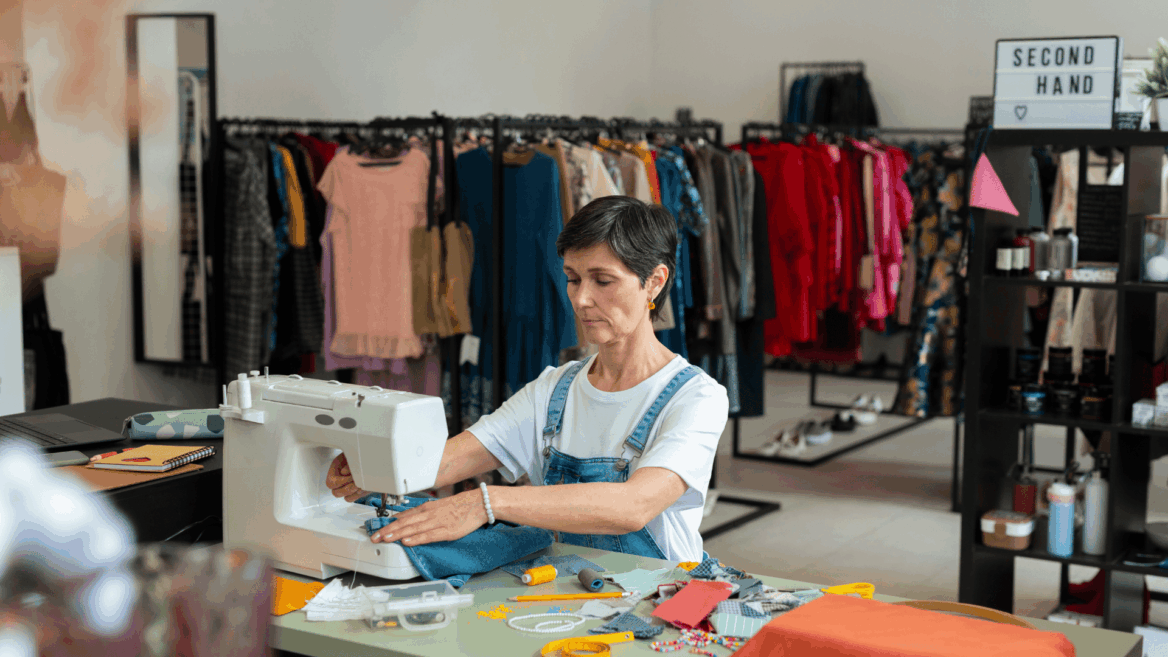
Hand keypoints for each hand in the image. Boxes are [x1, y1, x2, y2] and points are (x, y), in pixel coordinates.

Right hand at [326, 453, 368, 502]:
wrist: (368, 455)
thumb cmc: (357, 454)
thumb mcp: (352, 454)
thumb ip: (348, 463)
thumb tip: (344, 472)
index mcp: (335, 470)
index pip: (331, 483)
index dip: (341, 482)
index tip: (351, 477)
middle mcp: (339, 480)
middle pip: (336, 493)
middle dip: (348, 489)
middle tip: (357, 483)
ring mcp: (347, 487)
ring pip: (346, 498)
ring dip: (354, 492)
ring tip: (361, 485)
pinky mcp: (356, 491)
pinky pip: (353, 498)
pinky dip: (359, 495)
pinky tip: (364, 487)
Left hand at [370, 490, 488, 546]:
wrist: (478, 503)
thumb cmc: (460, 506)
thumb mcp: (438, 506)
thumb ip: (423, 513)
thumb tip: (407, 518)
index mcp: (427, 509)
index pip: (403, 516)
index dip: (389, 524)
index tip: (377, 530)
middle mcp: (429, 515)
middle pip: (404, 523)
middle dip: (388, 530)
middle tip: (374, 537)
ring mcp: (438, 523)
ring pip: (413, 529)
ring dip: (398, 534)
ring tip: (385, 539)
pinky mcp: (447, 531)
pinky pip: (429, 535)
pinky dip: (417, 538)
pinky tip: (407, 541)